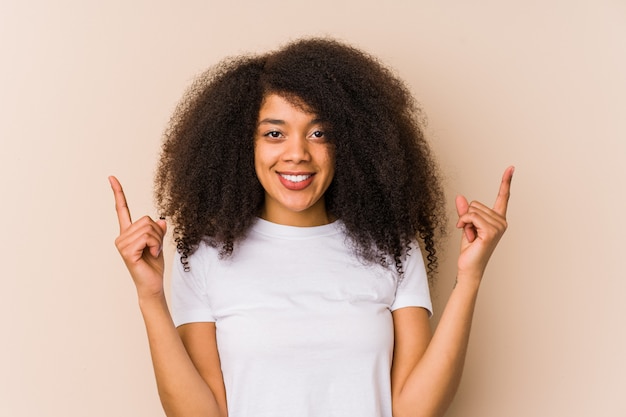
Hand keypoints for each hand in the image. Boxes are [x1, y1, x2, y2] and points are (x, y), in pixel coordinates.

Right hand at [109, 176, 167, 298]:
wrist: (152, 284)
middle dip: (157, 233)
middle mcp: (122, 236)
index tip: (111, 177)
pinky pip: (146, 238)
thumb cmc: (153, 265)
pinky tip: (150, 255)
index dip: (118, 193)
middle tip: (154, 247)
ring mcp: (122, 244)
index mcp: (128, 232)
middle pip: (146, 220)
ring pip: (148, 229)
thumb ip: (158, 231)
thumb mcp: (158, 243)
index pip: (122, 209)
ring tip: (152, 252)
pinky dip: (154, 246)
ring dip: (157, 241)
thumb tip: (162, 221)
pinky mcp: (126, 251)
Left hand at [455, 166, 513, 279]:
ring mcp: (498, 227)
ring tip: (471, 235)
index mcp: (498, 219)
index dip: (506, 181)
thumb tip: (461, 196)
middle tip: (470, 232)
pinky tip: (467, 234)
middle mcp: (501, 222)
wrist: (469, 267)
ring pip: (472, 209)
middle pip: (476, 203)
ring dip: (465, 221)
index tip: (511, 168)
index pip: (503, 197)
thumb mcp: (466, 225)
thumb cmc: (470, 249)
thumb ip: (465, 211)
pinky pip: (471, 216)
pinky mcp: (491, 231)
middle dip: (467, 216)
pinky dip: (464, 222)